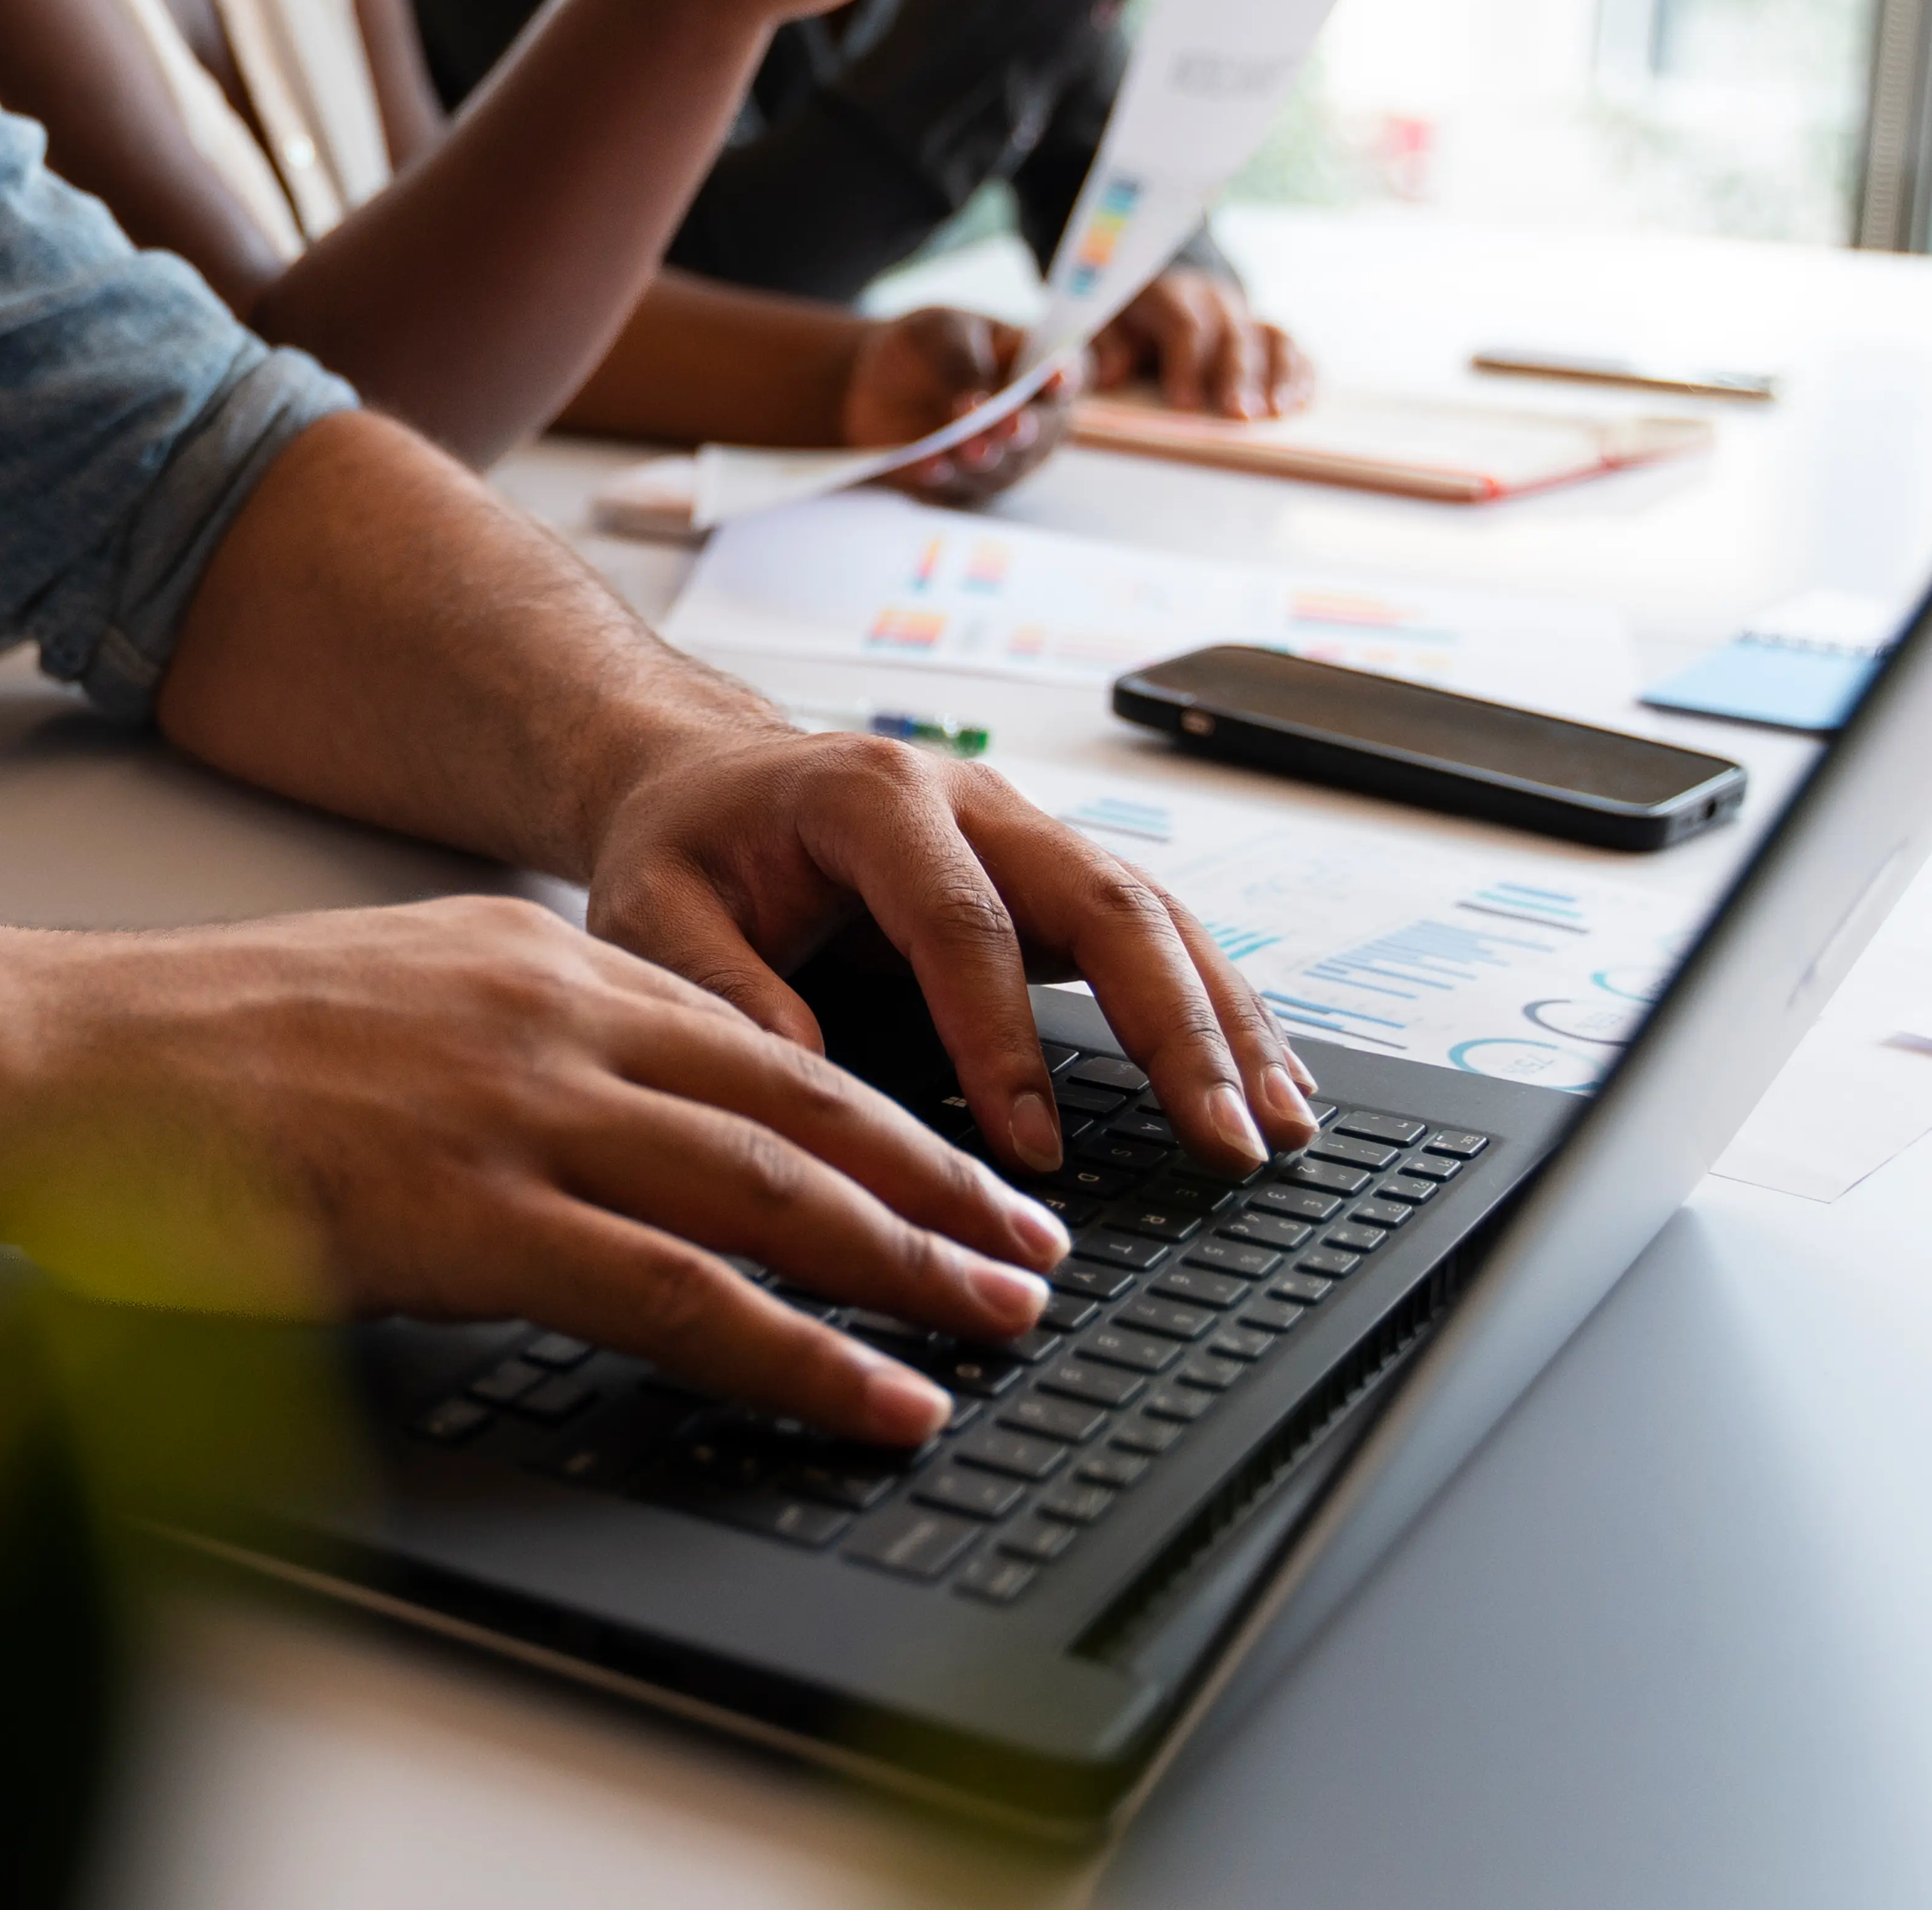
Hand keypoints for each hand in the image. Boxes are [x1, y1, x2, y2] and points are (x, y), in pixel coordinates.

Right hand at [34, 897, 1089, 1443]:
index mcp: (520, 958)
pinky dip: (806, 1353)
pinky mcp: (483, 1218)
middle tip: (1027, 1241)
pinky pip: (690, 1296)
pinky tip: (878, 1394)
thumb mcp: (368, 1006)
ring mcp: (521, 1115)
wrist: (62, 1067)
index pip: (741, 1034)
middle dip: (934, 1180)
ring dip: (909, 1262)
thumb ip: (480, 1042)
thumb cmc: (181, 1061)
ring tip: (1000, 1316)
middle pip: (799, 1103)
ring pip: (775, 1191)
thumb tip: (557, 1113)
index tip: (939, 1157)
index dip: (864, 1103)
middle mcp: (548, 1018)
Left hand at [567, 731, 1315, 1428]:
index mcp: (871, 797)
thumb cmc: (681, 849)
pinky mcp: (1050, 877)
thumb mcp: (651, 912)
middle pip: (1103, 900)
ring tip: (1280, 1126)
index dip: (1002, 1037)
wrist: (701, 780)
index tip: (1035, 1150)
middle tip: (1226, 1136)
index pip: (961, 920)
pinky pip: (1152, 935)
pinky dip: (1215, 1009)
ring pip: (1152, 914)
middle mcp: (971, 800)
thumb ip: (722, 993)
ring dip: (1225, 1022)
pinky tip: (1266, 1079)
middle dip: (1175, 1026)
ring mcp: (1024, 832)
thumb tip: (815, 1093)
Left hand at [836, 304, 1070, 502]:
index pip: (1069, 373)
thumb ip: (962, 363)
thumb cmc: (924, 348)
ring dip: (985, 458)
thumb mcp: (940, 334)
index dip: (1067, 375)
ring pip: (1001, 468)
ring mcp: (1002, 463)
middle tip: (1013, 424)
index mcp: (1039, 369)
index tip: (1057, 374)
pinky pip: (953, 488)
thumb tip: (975, 402)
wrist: (872, 383)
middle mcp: (1034, 423)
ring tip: (968, 446)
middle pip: (1042, 432)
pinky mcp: (962, 489)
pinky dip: (941, 477)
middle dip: (1024, 429)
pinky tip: (930, 464)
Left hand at [1092, 267, 1313, 417]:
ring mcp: (1249, 318)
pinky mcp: (1270, 337)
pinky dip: (1302, 377)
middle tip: (1237, 414)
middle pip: (1234, 336)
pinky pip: (1296, 353)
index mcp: (1173, 296)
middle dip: (1236, 376)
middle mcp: (1218, 303)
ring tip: (1276, 413)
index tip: (1184, 403)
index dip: (1185, 364)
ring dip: (1279, 377)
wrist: (1165, 295)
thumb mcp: (1106, 325)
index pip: (1185, 325)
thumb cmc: (1132, 320)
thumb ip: (1105, 347)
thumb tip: (1111, 377)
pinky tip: (1300, 405)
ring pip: (1274, 340)